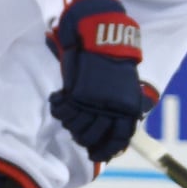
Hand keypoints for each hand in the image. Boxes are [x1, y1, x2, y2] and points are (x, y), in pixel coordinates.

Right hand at [47, 0, 154, 162]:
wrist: (101, 32)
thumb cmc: (112, 58)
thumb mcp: (124, 85)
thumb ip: (119, 107)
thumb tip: (111, 128)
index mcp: (128, 108)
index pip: (119, 139)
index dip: (106, 150)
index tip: (95, 155)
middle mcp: (113, 109)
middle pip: (93, 137)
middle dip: (82, 137)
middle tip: (76, 131)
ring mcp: (94, 102)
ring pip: (76, 127)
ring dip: (69, 123)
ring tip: (67, 112)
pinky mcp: (77, 93)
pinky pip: (63, 112)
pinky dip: (58, 108)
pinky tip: (58, 99)